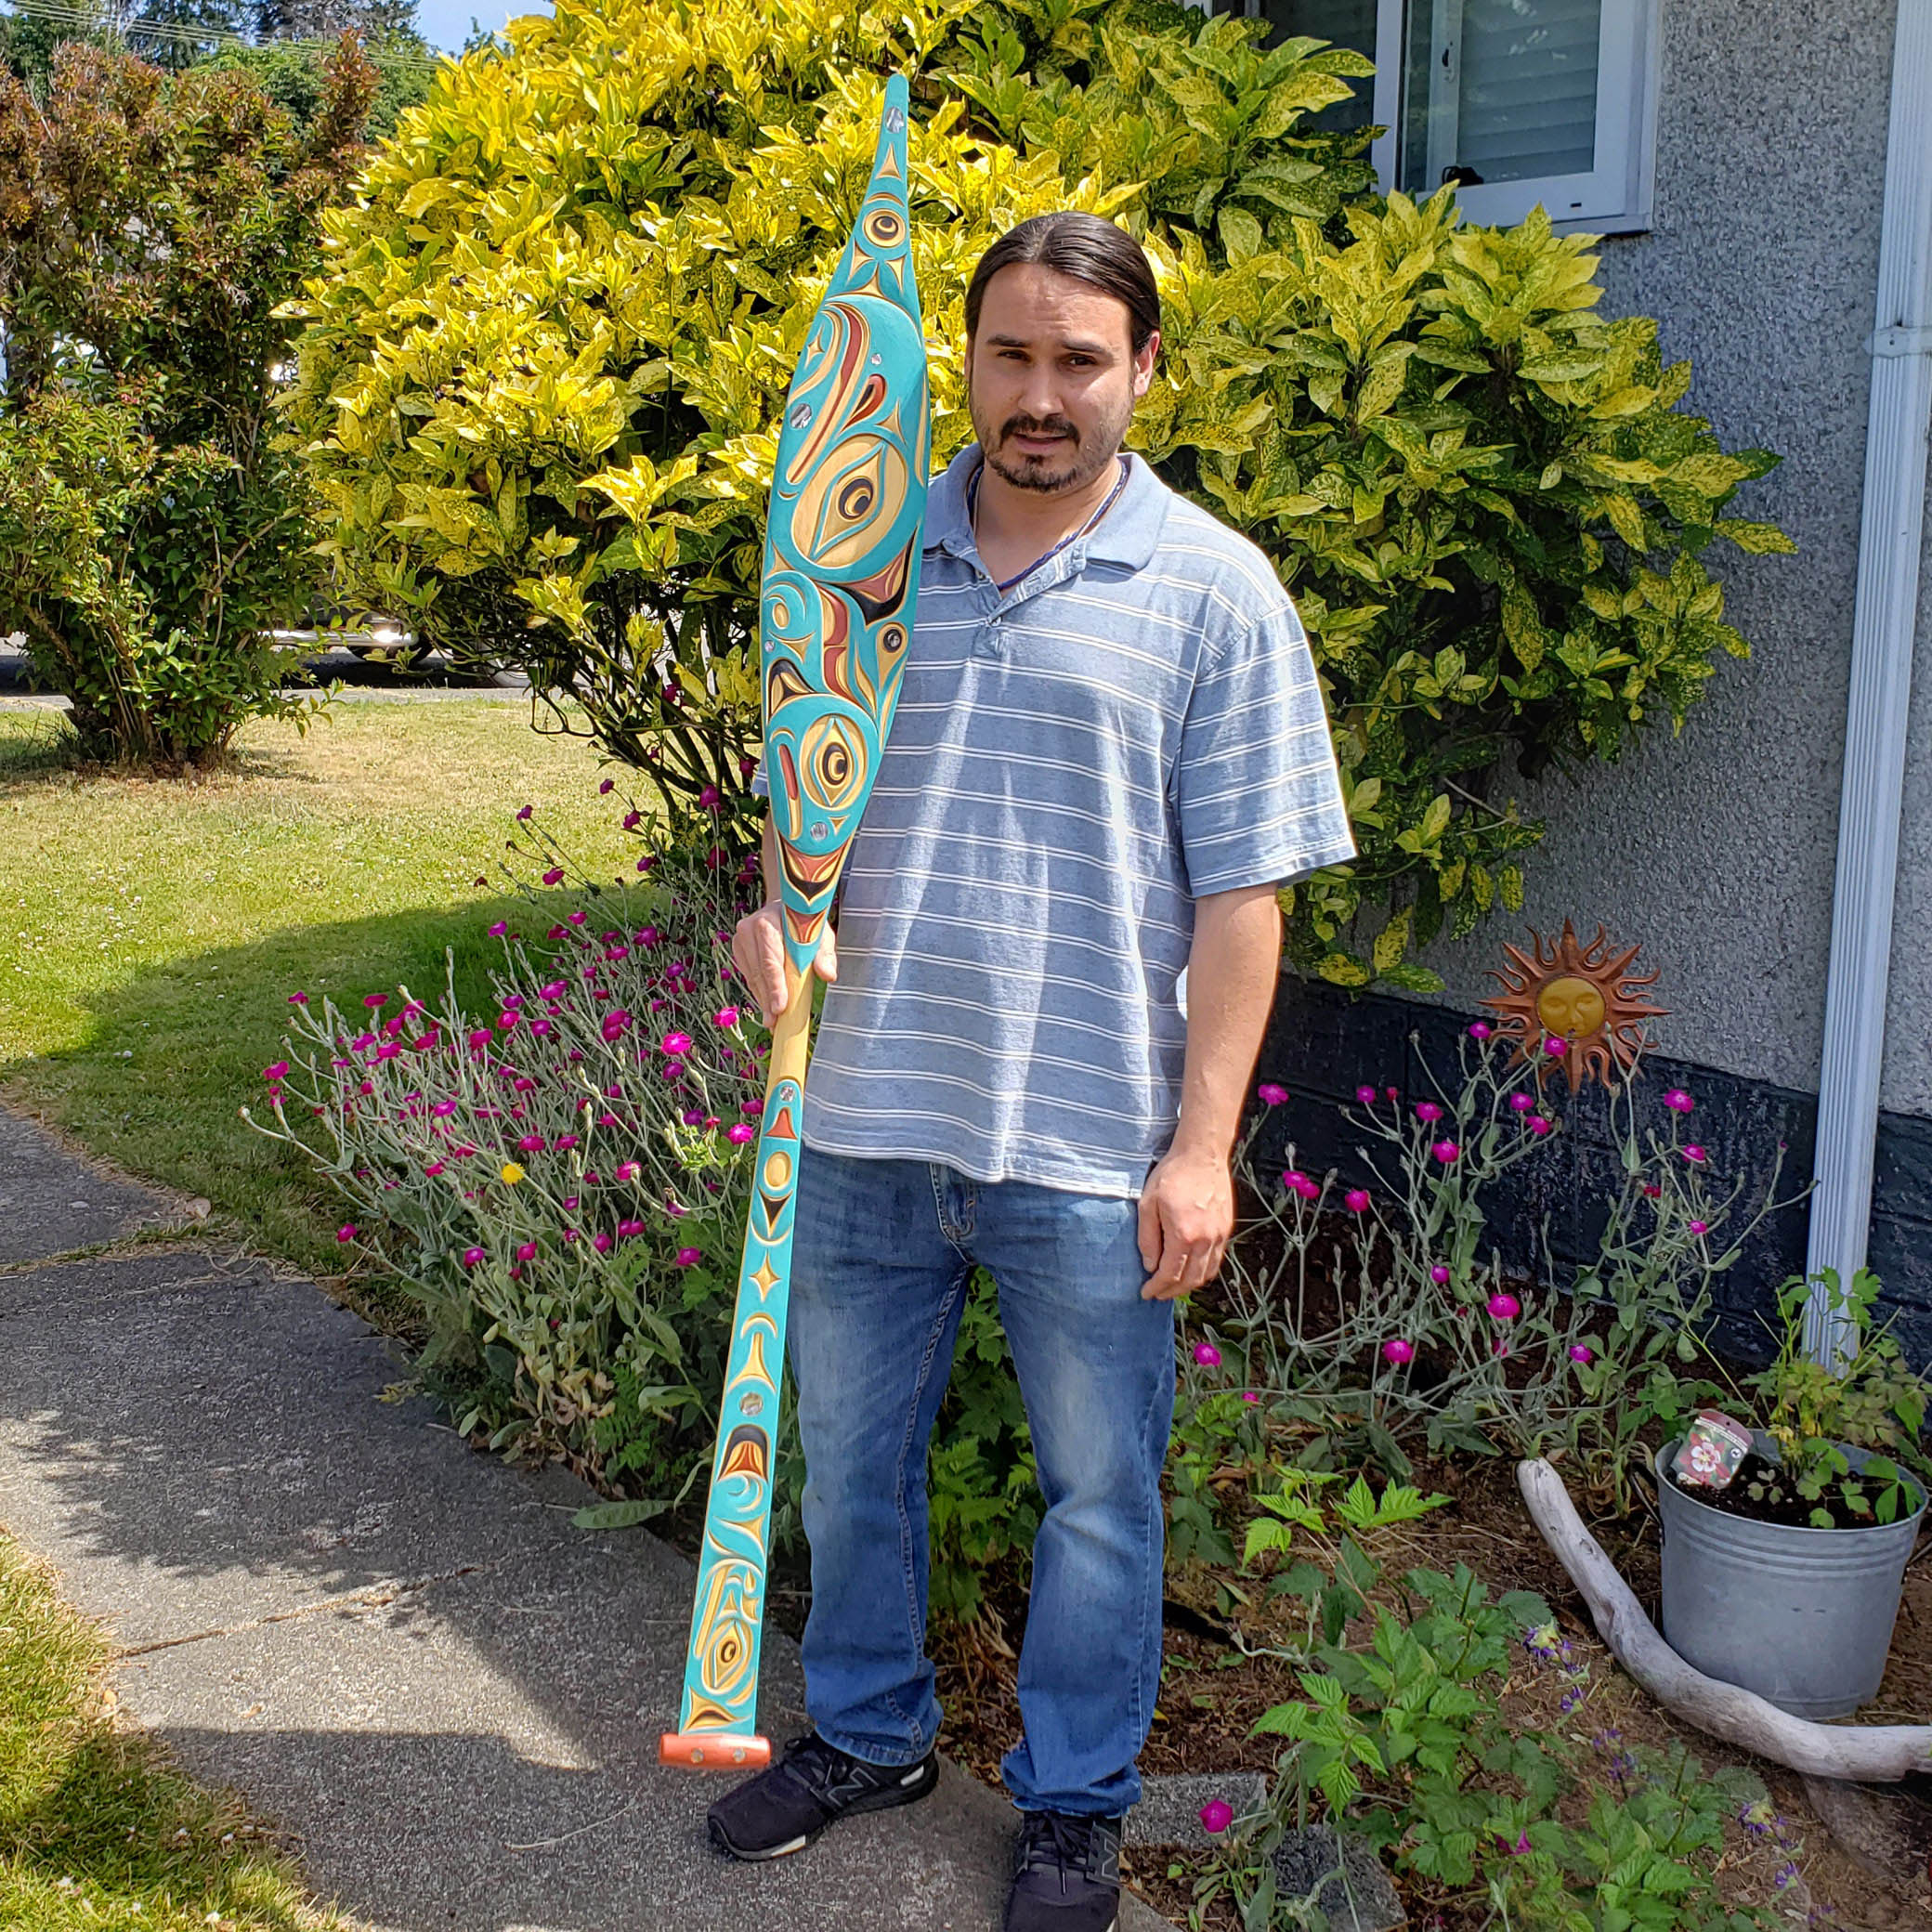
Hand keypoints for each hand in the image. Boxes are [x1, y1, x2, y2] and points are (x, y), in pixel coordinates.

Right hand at [731, 900, 836, 1021]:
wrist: (785, 906)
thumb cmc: (806, 921)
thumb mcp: (821, 933)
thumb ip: (825, 953)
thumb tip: (828, 975)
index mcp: (768, 922)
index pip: (770, 961)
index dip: (775, 986)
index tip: (780, 1007)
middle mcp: (748, 929)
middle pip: (759, 973)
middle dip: (768, 999)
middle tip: (775, 1022)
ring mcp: (740, 939)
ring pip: (752, 977)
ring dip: (763, 999)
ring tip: (772, 1020)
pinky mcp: (738, 949)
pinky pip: (749, 976)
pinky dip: (759, 992)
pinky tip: (768, 1005)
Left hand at [1137, 1143, 1233, 1300]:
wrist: (1202, 1154)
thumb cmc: (1172, 1175)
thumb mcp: (1148, 1204)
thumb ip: (1148, 1238)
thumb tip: (1150, 1265)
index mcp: (1183, 1235)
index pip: (1170, 1274)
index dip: (1156, 1287)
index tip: (1146, 1293)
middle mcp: (1205, 1240)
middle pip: (1190, 1280)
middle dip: (1172, 1291)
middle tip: (1157, 1293)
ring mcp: (1219, 1235)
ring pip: (1206, 1274)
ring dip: (1189, 1285)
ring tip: (1173, 1286)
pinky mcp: (1226, 1229)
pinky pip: (1216, 1260)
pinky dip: (1203, 1272)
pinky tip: (1190, 1270)